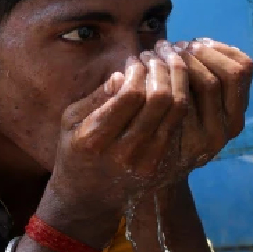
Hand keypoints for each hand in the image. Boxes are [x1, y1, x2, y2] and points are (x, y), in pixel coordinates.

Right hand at [39, 40, 252, 240]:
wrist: (88, 197)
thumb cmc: (75, 150)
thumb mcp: (70, 121)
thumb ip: (96, 97)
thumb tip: (124, 74)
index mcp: (95, 139)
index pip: (132, 94)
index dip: (139, 70)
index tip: (135, 60)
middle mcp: (124, 153)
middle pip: (160, 99)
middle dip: (162, 68)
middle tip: (158, 55)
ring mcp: (147, 162)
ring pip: (177, 111)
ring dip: (177, 79)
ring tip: (169, 64)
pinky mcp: (162, 165)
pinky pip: (180, 124)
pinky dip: (182, 98)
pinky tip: (175, 84)